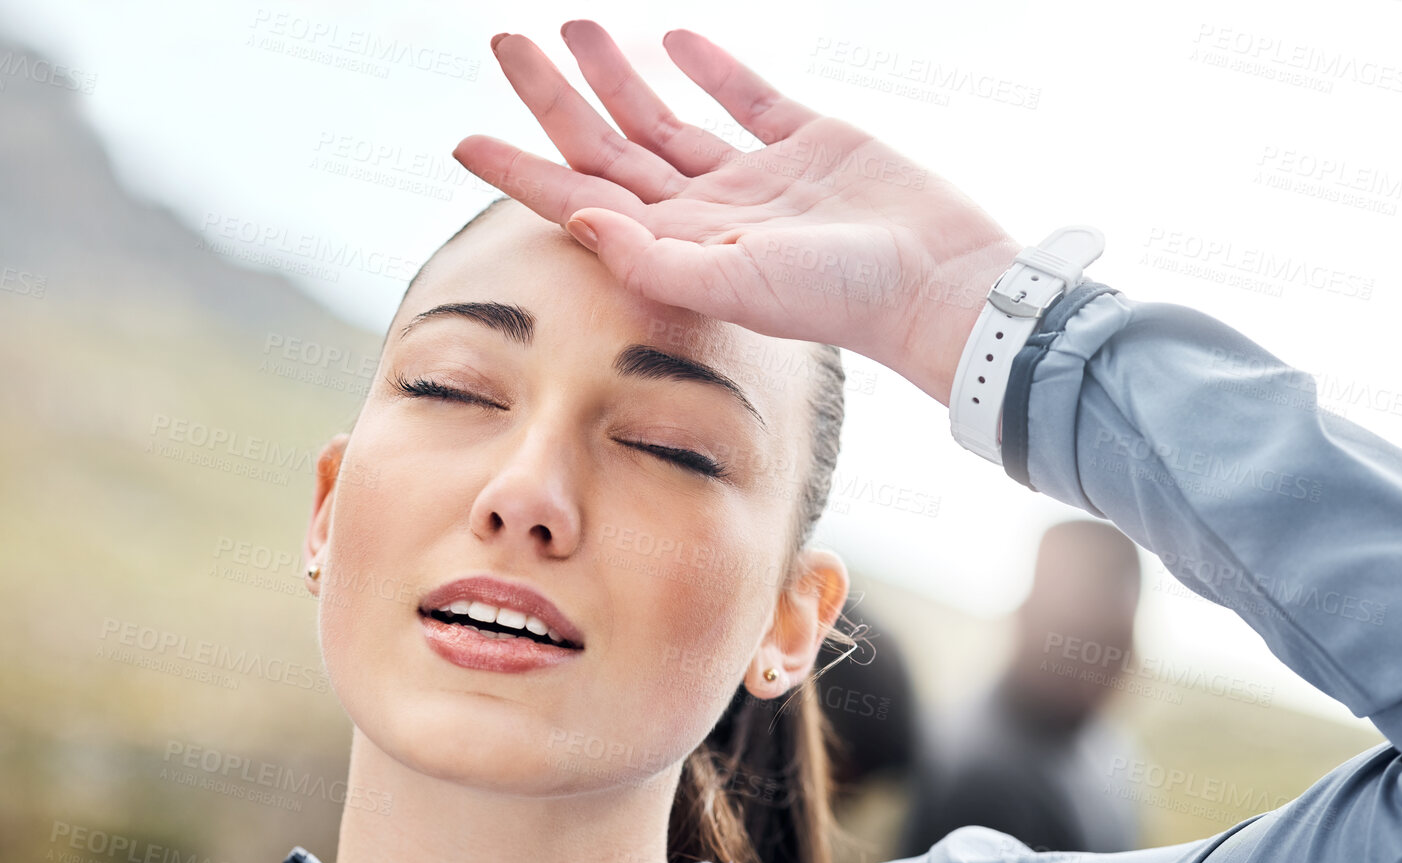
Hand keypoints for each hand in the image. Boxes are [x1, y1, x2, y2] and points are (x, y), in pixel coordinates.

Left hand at [451, 22, 1023, 402]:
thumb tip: (578, 219)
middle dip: (555, 98)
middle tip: (506, 44)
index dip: (520, 170)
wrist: (937, 281)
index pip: (579, 199)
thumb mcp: (739, 285)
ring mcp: (755, 180)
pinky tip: (675, 41)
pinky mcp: (808, 146)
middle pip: (610, 147)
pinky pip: (745, 99)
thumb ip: (655, 261)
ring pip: (666, 120)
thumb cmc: (843, 297)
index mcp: (679, 246)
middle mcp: (706, 214)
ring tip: (573, 27)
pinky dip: (709, 70)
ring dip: (617, 77)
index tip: (463, 140)